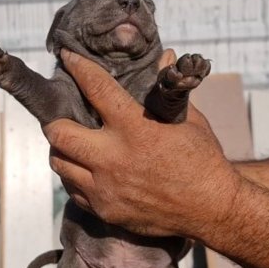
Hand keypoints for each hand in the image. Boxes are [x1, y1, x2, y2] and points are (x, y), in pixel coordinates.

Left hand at [43, 49, 241, 237]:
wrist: (213, 210)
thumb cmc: (204, 162)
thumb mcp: (191, 121)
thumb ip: (168, 92)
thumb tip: (166, 57)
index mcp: (136, 130)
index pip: (97, 89)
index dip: (78, 68)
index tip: (67, 58)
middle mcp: (114, 159)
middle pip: (59, 133)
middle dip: (55, 120)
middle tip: (62, 115)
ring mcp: (106, 188)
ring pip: (60, 164)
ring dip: (62, 149)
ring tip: (74, 143)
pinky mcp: (106, 210)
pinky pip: (73, 190)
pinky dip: (74, 176)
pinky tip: (86, 170)